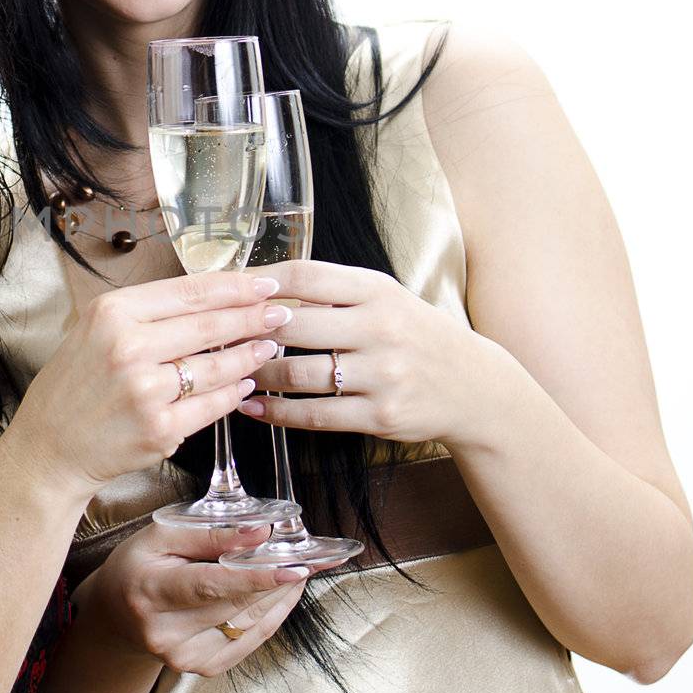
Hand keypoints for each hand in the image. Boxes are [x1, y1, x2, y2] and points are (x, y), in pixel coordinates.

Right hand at [8, 273, 292, 492]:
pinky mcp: (160, 428)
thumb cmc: (74, 386)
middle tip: (282, 311)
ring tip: (269, 346)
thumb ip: (145, 315)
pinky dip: (232, 394)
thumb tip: (209, 299)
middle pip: (208, 325)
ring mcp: (145, 390)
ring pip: (216, 367)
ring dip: (249, 355)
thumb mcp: (95, 331)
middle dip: (253, 317)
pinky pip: (210, 406)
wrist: (49, 447)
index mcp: (112, 313)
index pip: (188, 292)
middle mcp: (128, 346)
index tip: (264, 284)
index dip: (234, 287)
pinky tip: (244, 384)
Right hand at [77, 520, 309, 676]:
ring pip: (250, 624)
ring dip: (280, 595)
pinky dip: (271, 614)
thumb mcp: (160, 536)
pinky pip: (250, 640)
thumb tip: (258, 532)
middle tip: (309, 554)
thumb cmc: (136, 567)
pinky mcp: (203, 668)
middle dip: (279, 579)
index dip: (256, 577)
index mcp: (151, 593)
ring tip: (300, 568)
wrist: (116, 616)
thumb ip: (208, 533)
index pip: (211, 586)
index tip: (294, 567)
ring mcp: (185, 658)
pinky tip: (282, 592)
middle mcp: (167, 633)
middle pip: (237, 605)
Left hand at [238, 260, 500, 446]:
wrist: (474, 386)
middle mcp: (380, 328)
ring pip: (298, 375)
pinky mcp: (380, 415)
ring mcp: (382, 374)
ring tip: (231, 371)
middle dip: (248, 331)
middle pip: (292, 325)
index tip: (230, 289)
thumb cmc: (415, 335)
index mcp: (378, 291)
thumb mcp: (386, 298)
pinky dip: (276, 412)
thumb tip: (261, 286)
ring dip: (256, 374)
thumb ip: (333, 291)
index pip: (306, 276)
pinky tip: (253, 406)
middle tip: (218, 335)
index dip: (260, 282)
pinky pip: (314, 415)